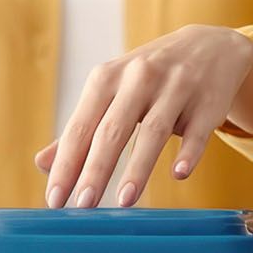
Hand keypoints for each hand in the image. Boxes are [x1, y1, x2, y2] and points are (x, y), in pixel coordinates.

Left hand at [36, 25, 252, 207]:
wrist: (209, 46)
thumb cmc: (148, 78)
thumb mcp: (111, 92)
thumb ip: (81, 128)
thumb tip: (42, 163)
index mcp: (106, 78)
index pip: (80, 127)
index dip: (66, 164)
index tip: (54, 199)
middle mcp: (139, 77)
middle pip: (113, 130)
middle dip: (96, 169)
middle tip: (83, 206)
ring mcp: (176, 86)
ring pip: (154, 130)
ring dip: (138, 167)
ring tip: (125, 200)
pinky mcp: (208, 101)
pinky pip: (197, 130)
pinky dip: (189, 152)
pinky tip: (179, 174)